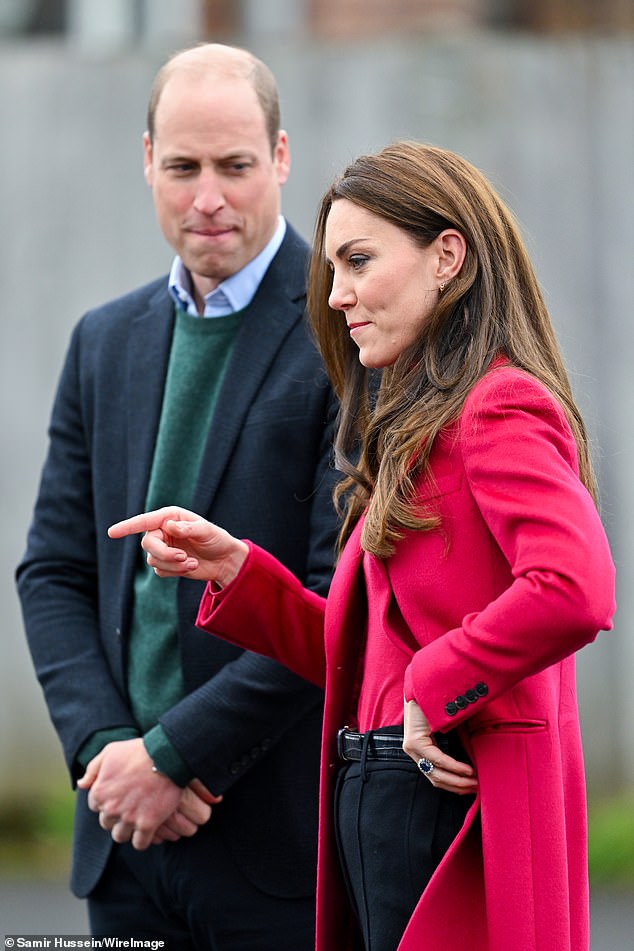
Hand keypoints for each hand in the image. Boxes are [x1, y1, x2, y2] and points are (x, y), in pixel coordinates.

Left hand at [77, 738, 219, 849]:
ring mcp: (129, 818)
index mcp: (99, 792)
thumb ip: (93, 769)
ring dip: (127, 830)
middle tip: (130, 806)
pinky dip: (142, 839)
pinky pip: (140, 843)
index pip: (96, 806)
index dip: (107, 800)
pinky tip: (148, 829)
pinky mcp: (148, 824)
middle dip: (116, 815)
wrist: (166, 755)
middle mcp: (111, 808)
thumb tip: (81, 784)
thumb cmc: (138, 751)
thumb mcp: (110, 752)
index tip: (119, 794)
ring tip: (137, 820)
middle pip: (107, 822)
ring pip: (120, 836)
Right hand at [108, 506, 248, 587]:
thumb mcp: (206, 531)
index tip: (112, 533)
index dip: (127, 527)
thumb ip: (188, 528)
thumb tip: (170, 526)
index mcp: (169, 517)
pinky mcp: (165, 564)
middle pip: (148, 544)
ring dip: (173, 565)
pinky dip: (175, 572)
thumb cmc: (217, 539)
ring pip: (153, 560)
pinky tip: (191, 567)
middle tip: (184, 557)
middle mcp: (162, 531)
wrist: (224, 560)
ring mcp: (162, 548)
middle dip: (164, 554)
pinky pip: (160, 571)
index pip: (144, 521)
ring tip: (192, 562)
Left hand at [403, 699, 477, 794]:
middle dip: (459, 787)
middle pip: (437, 779)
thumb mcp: (448, 729)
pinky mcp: (414, 741)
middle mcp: (413, 752)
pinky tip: (469, 770)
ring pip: (437, 774)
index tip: (473, 789)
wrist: (425, 685)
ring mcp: (412, 748)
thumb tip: (475, 765)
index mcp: (420, 751)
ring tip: (476, 782)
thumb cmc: (438, 705)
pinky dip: (454, 767)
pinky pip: (437, 759)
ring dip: (459, 781)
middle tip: (478, 789)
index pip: (437, 777)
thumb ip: (456, 745)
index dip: (455, 786)